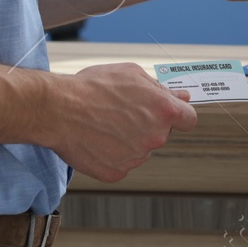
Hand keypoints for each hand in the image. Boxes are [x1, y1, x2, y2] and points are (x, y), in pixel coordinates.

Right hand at [45, 63, 197, 182]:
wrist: (59, 109)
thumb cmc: (93, 87)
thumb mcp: (132, 74)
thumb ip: (161, 88)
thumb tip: (181, 97)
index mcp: (164, 111)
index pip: (189, 119)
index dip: (179, 114)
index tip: (168, 113)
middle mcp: (155, 137)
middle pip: (161, 134)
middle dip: (148, 124)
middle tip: (121, 112)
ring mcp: (136, 158)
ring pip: (140, 149)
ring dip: (129, 139)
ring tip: (104, 123)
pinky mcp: (116, 172)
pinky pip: (121, 163)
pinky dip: (111, 154)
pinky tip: (97, 139)